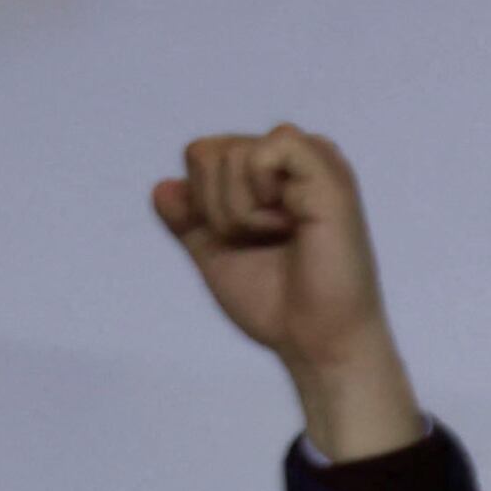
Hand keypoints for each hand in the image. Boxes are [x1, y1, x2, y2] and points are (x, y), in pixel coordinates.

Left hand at [155, 126, 421, 458]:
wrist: (315, 341)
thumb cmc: (278, 304)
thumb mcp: (216, 255)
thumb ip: (187, 220)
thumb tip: (162, 187)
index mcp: (272, 174)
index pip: (202, 156)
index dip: (202, 202)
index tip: (240, 241)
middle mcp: (294, 161)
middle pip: (208, 151)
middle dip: (216, 208)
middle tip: (261, 242)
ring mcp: (315, 165)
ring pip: (231, 152)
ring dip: (239, 210)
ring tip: (280, 237)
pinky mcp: (328, 177)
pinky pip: (268, 149)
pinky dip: (259, 195)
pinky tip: (289, 224)